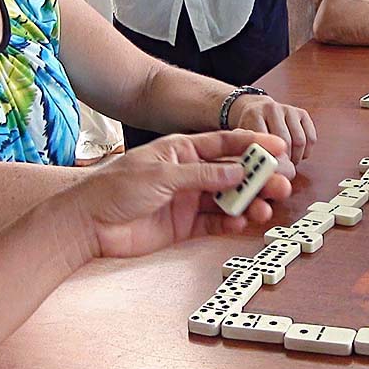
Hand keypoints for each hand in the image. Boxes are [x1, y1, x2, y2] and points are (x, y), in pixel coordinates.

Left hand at [65, 130, 291, 258]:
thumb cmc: (115, 188)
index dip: (251, 144)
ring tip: (266, 207)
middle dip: (257, 177)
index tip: (277, 147)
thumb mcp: (161, 174)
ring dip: (249, 201)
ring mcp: (187, 199)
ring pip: (228, 198)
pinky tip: (243, 222)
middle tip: (280, 182)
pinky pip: (215, 222)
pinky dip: (231, 223)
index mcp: (182, 150)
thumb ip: (202, 174)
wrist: (88, 224)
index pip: (223, 143)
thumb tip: (237, 171)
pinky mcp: (184, 225)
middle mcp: (189, 173)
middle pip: (232, 173)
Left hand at [229, 94, 316, 172]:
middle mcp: (271, 109)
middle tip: (280, 170)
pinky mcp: (302, 113)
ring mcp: (288, 109)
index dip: (270, 160)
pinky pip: (311, 138)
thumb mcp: (240, 139)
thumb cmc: (248, 128)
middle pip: (285, 142)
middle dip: (285, 161)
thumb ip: (246, 152)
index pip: (265, 141)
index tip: (271, 172)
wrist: (255, 108)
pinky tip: (297, 155)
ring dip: (296, 158)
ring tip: (288, 163)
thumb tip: (258, 174)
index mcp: (253, 115)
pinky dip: (306, 152)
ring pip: (300, 141)